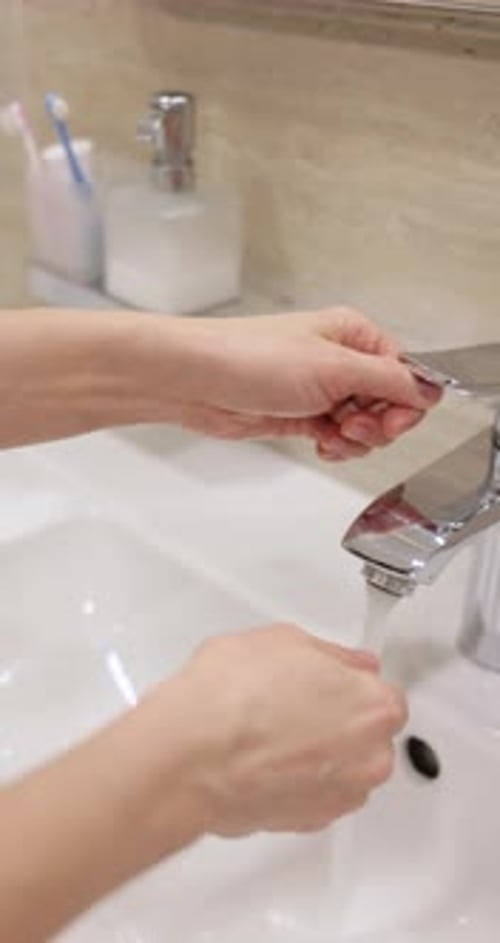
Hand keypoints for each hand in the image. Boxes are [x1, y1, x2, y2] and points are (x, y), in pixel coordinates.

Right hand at [151, 623, 406, 835]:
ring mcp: (341, 795)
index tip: (330, 681)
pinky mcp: (309, 822)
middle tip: (295, 702)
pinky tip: (266, 760)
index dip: (350, 684)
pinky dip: (300, 780)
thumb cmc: (229, 700)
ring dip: (323, 753)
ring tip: (274, 732)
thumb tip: (345, 662)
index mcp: (374, 707)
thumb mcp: (281, 641)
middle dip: (340, 719)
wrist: (189, 757)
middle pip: (369, 734)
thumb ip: (330, 654)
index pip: (383, 693)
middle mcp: (369, 758)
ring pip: (345, 768)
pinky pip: (318, 794)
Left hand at [157, 308, 441, 460]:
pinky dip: (336, 447)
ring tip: (330, 434)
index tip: (391, 421)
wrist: (196, 381)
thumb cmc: (250, 358)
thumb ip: (389, 381)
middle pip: (388, 404)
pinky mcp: (299, 414)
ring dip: (355, 440)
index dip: (405, 403)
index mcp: (353, 335)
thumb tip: (429, 391)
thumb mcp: (334, 368)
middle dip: (377, 424)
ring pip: (363, 425)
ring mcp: (319, 389)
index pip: (405, 373)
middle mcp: (339, 360)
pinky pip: (337, 437)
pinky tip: (322, 445)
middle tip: (352, 426)